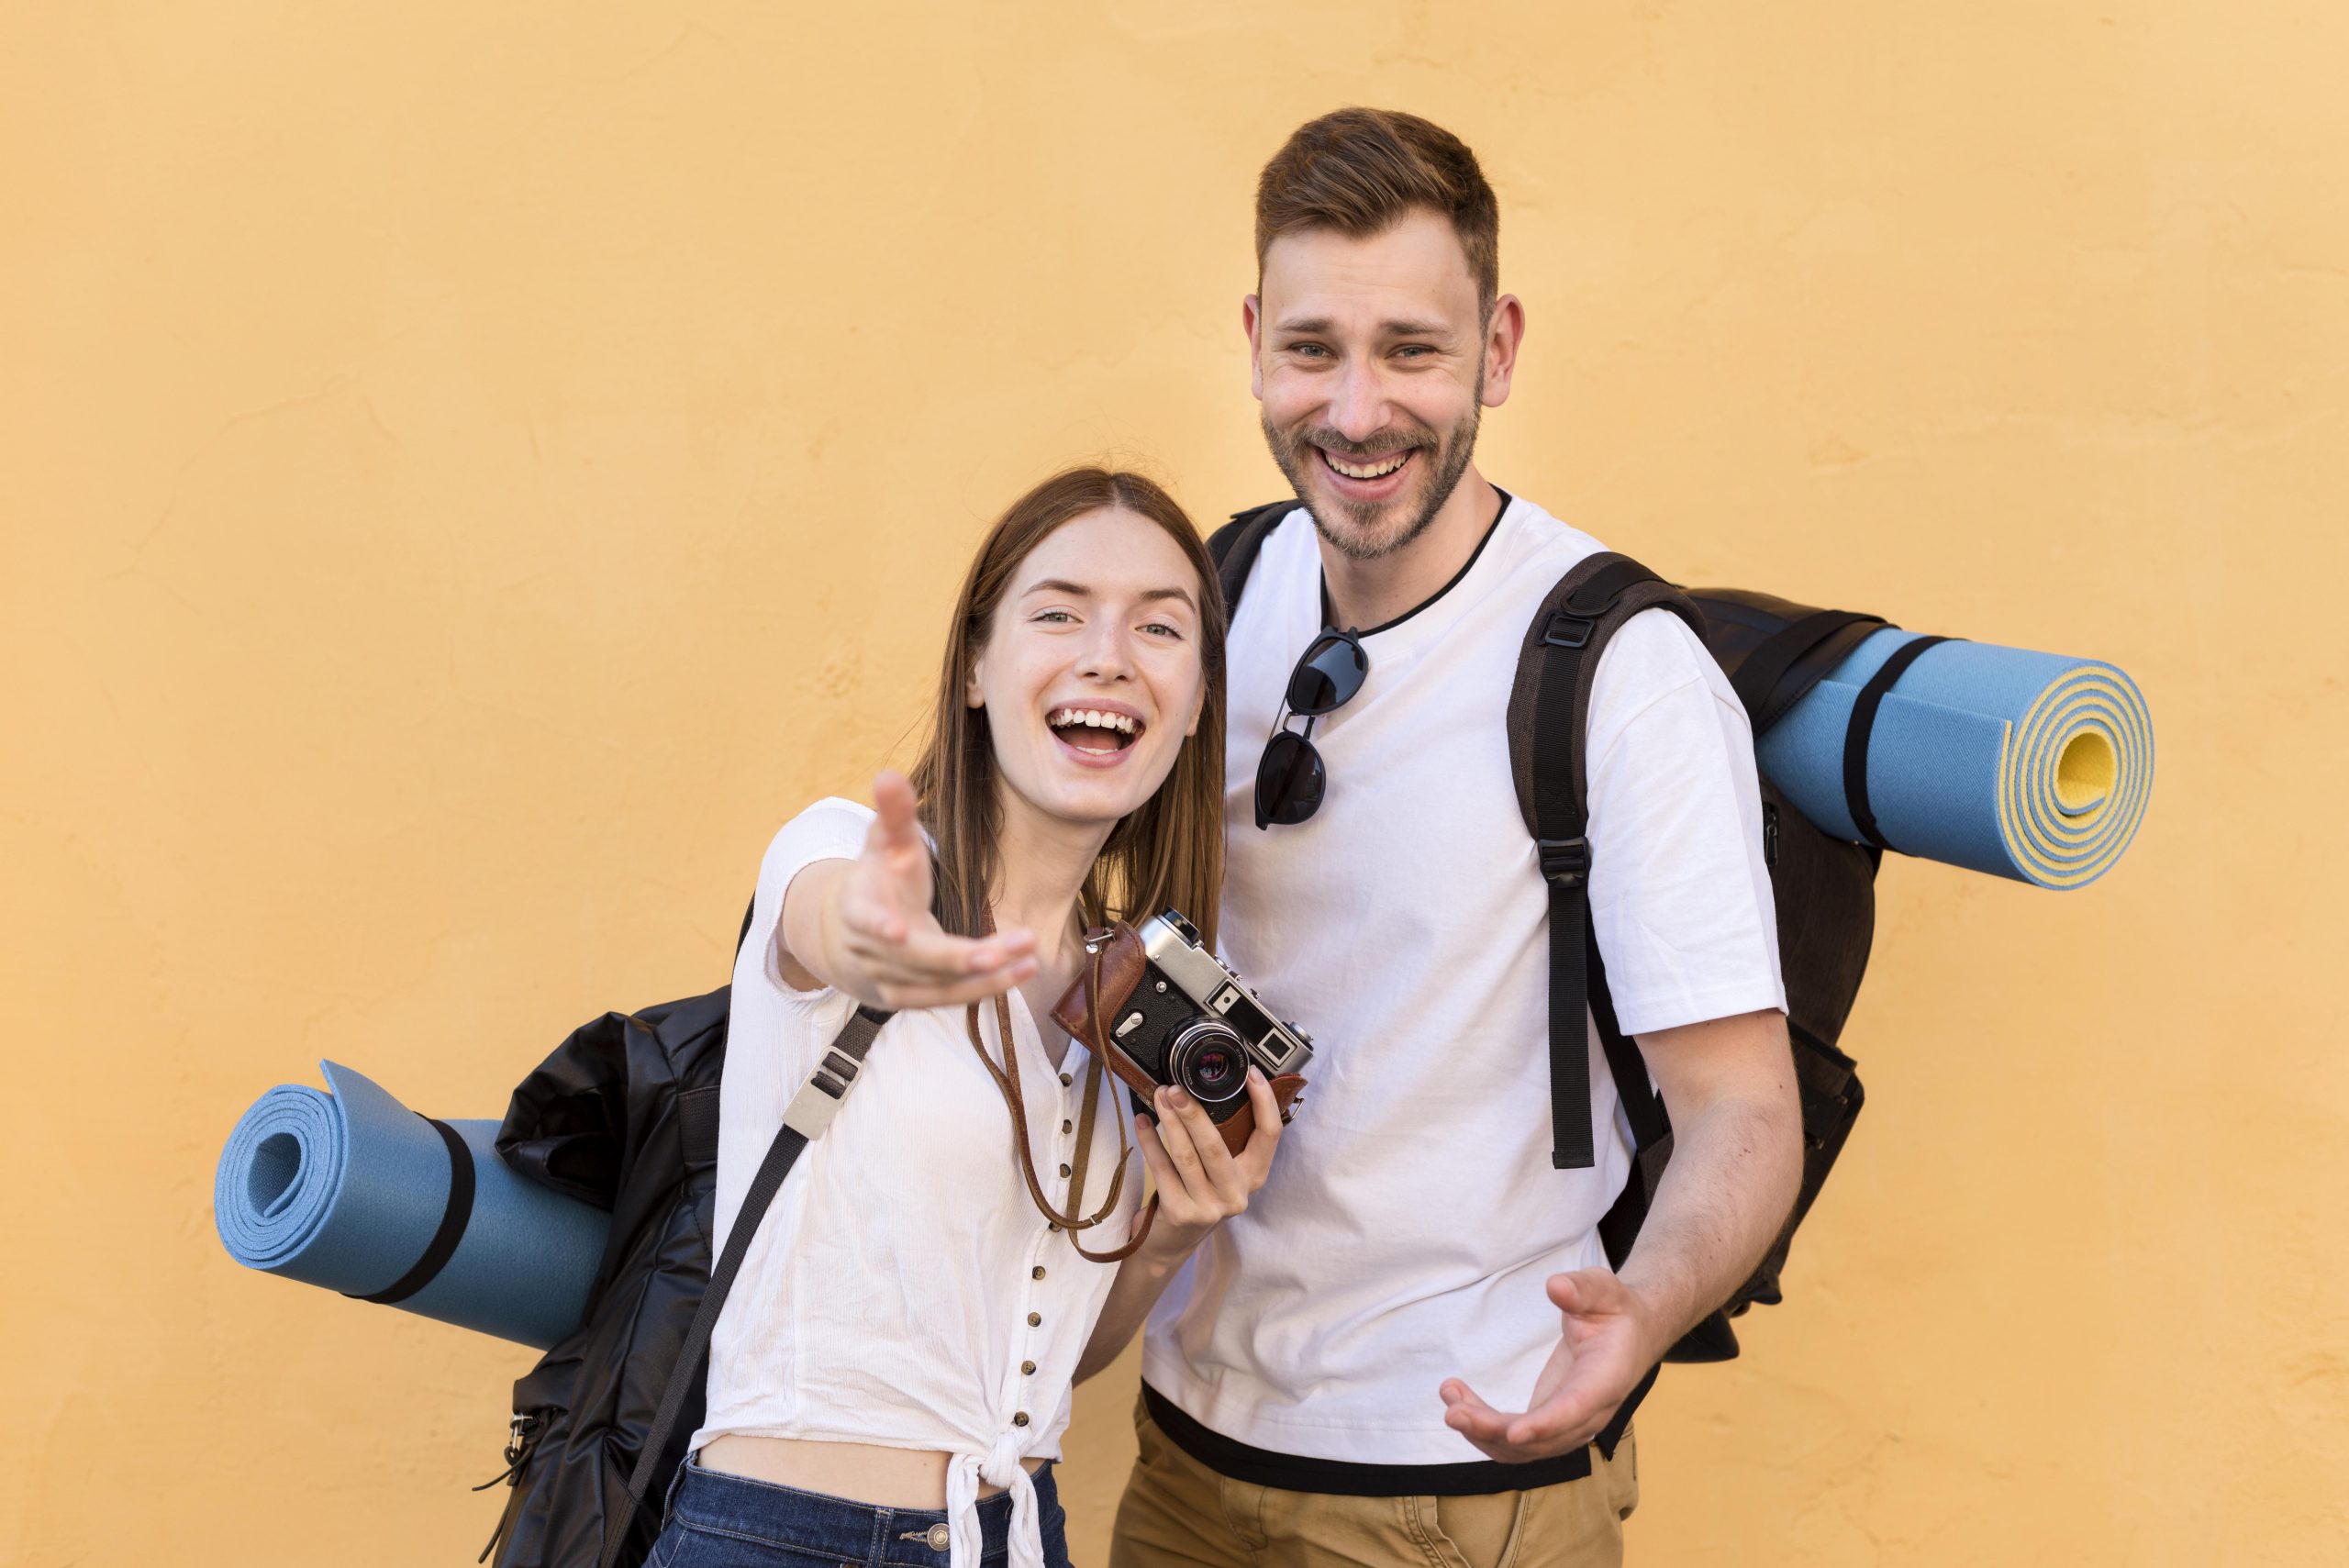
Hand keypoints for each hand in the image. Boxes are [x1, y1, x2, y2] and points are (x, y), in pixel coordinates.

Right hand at [819, 771, 1037, 1008]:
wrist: (858, 931)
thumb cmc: (882, 876)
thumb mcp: (886, 843)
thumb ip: (893, 813)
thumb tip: (888, 774)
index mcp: (858, 909)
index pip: (865, 920)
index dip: (879, 927)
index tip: (896, 930)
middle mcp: (872, 952)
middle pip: (915, 959)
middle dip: (959, 956)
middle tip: (1003, 948)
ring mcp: (889, 980)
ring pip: (939, 985)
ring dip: (985, 974)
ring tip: (1029, 956)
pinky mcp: (912, 999)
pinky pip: (951, 998)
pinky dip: (988, 987)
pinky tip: (1024, 969)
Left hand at [1133, 1067, 1284, 1256]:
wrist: (1170, 1242)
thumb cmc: (1197, 1195)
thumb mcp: (1220, 1172)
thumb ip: (1225, 1141)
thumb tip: (1207, 1089)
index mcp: (1253, 1178)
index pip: (1269, 1135)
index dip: (1264, 1103)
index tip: (1252, 1074)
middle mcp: (1236, 1195)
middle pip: (1216, 1145)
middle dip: (1193, 1112)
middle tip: (1176, 1087)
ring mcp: (1209, 1207)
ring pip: (1186, 1155)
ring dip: (1169, 1122)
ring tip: (1159, 1097)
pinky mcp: (1181, 1214)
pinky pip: (1162, 1169)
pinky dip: (1150, 1142)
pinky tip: (1142, 1122)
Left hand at [1438, 1270, 1661, 1461]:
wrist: (1630, 1337)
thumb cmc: (1615, 1311)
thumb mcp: (1606, 1290)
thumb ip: (1583, 1289)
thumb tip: (1556, 1286)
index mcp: (1606, 1380)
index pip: (1576, 1409)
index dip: (1546, 1425)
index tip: (1513, 1433)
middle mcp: (1589, 1414)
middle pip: (1541, 1439)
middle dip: (1494, 1430)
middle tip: (1453, 1412)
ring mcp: (1568, 1425)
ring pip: (1523, 1449)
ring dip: (1481, 1431)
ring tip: (1449, 1395)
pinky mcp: (1548, 1423)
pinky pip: (1513, 1439)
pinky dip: (1483, 1427)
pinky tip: (1458, 1399)